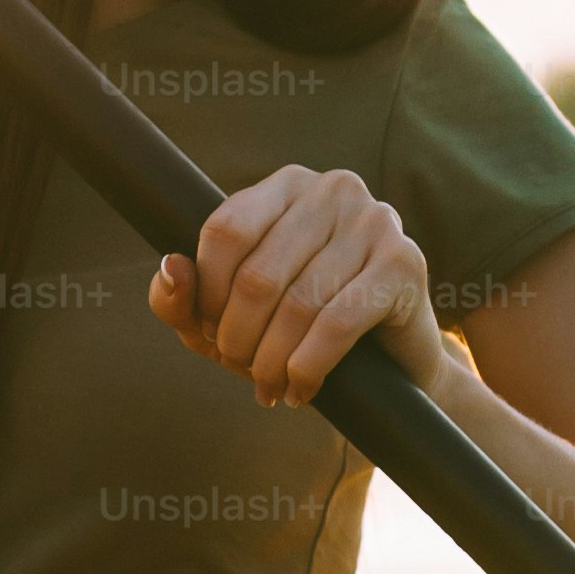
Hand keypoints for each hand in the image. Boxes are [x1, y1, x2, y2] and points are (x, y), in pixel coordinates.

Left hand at [147, 165, 452, 407]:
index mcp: (286, 186)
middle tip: (242, 368)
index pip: (225, 230)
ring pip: (297, 303)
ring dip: (273, 360)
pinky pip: (337, 322)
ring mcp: (374, 221)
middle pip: (258, 274)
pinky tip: (302, 387)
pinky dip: (309, 366)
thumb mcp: (228, 316)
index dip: (206, 292)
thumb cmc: (300, 331)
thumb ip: (184, 297)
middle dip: (239, 336)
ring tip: (270, 386)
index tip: (210, 331)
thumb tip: (170, 270)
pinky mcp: (404, 262)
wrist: (393, 363)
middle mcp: (333, 189)